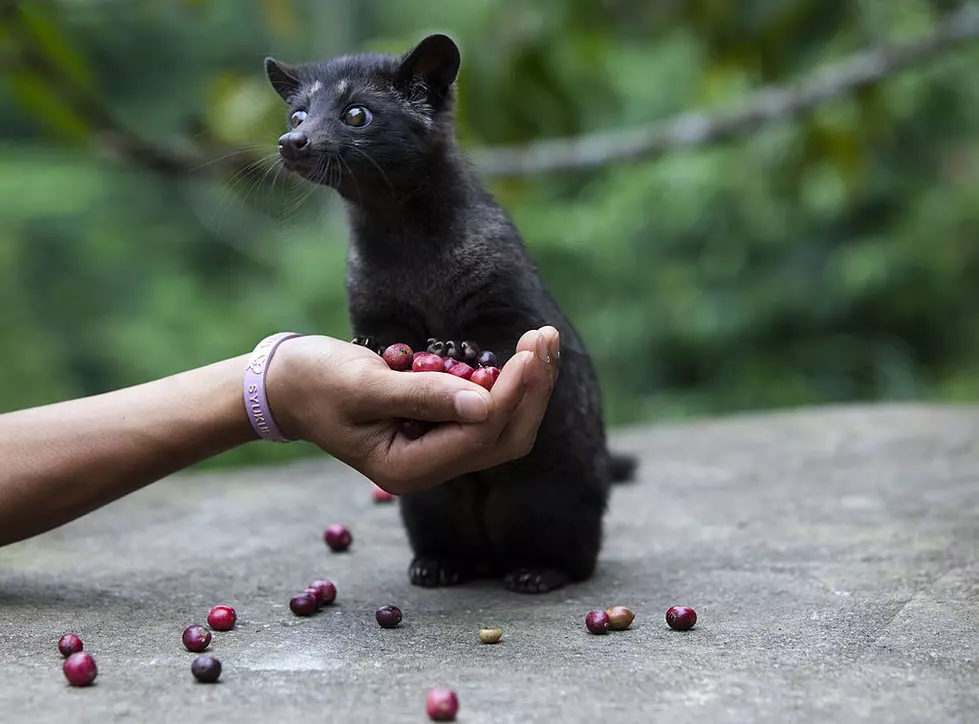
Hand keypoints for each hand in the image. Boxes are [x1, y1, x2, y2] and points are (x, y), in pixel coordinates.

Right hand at [267, 327, 559, 493]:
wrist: (288, 384)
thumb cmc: (316, 382)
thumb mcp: (364, 386)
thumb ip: (423, 396)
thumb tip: (483, 404)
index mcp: (409, 469)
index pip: (479, 435)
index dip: (510, 394)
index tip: (528, 350)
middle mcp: (430, 467)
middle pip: (504, 438)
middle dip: (531, 390)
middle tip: (544, 338)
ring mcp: (436, 450)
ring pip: (502, 427)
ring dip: (527, 386)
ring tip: (541, 340)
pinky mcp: (439, 429)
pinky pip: (486, 413)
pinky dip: (508, 384)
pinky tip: (519, 353)